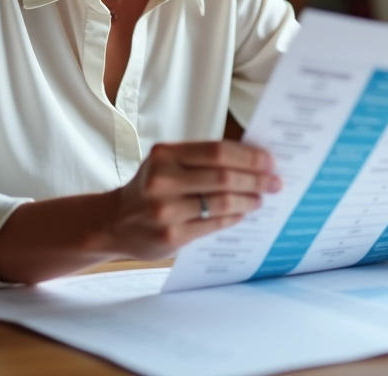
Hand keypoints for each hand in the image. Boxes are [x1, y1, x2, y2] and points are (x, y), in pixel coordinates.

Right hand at [102, 141, 281, 259]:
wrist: (113, 223)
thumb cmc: (148, 188)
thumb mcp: (165, 163)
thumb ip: (200, 160)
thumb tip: (250, 159)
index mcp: (164, 155)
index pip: (217, 151)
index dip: (248, 156)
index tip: (269, 161)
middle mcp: (162, 180)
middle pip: (223, 176)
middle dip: (256, 179)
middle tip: (275, 182)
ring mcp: (166, 210)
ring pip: (222, 202)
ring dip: (249, 200)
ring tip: (261, 199)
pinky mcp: (172, 236)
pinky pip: (214, 224)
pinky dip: (233, 217)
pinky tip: (242, 213)